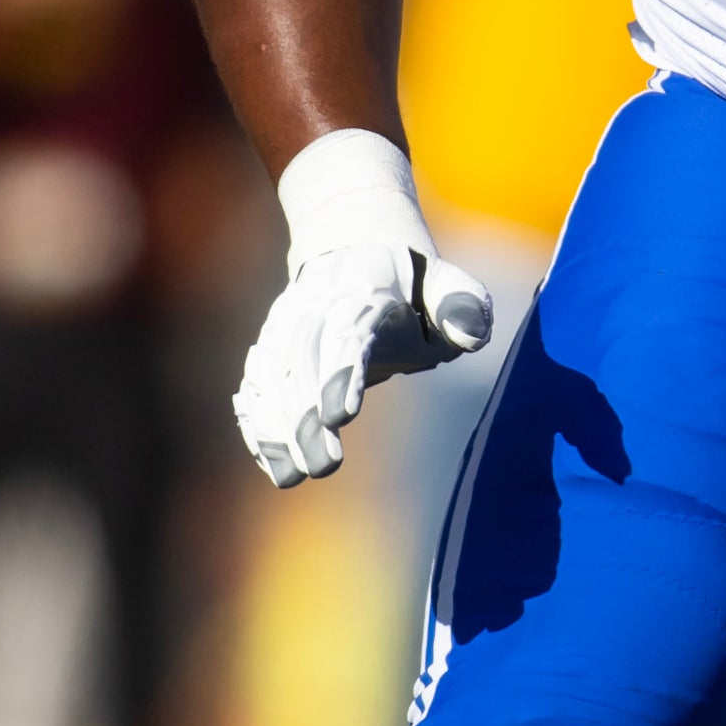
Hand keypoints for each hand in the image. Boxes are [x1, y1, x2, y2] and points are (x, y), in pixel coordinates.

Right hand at [235, 130, 491, 487]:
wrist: (356, 249)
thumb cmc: (414, 288)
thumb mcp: (448, 286)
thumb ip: (462, 306)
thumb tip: (469, 332)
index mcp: (363, 289)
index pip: (345, 331)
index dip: (340, 373)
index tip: (340, 417)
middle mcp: (315, 305)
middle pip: (302, 359)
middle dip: (305, 415)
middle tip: (322, 466)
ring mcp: (287, 325)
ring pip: (271, 374)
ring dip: (276, 426)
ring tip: (290, 476)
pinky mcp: (271, 347)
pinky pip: (256, 384)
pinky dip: (256, 421)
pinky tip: (269, 460)